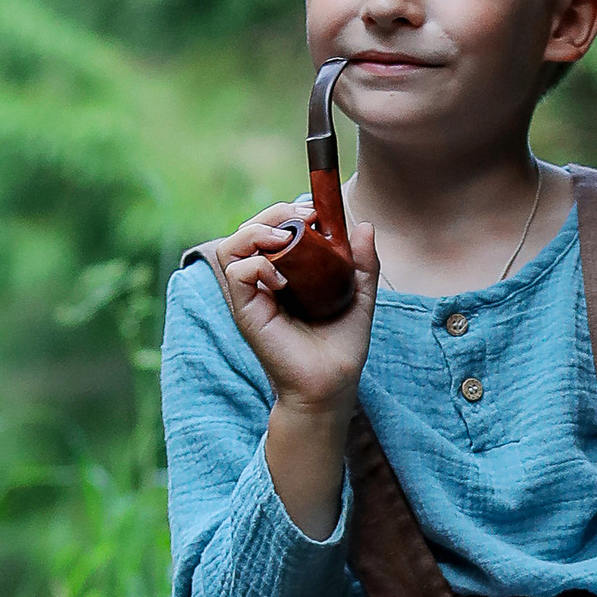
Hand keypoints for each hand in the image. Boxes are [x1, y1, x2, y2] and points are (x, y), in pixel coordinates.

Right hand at [192, 200, 380, 415]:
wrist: (333, 384)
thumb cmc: (342, 346)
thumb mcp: (360, 297)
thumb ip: (363, 263)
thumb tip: (364, 225)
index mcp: (286, 272)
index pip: (272, 228)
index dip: (288, 211)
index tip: (316, 213)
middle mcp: (264, 280)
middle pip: (249, 228)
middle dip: (274, 213)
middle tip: (303, 218)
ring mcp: (252, 295)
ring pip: (233, 244)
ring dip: (258, 231)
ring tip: (286, 239)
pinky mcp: (246, 311)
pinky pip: (236, 272)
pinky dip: (257, 265)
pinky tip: (282, 279)